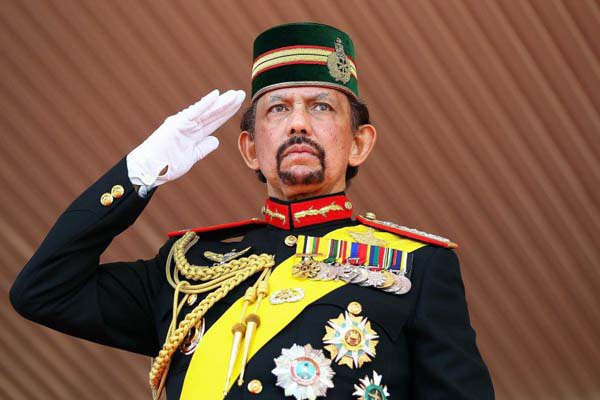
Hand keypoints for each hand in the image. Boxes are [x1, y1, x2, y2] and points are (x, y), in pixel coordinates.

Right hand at [127, 89, 245, 190]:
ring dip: (221, 102)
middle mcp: (190, 125)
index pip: (214, 121)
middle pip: (213, 113)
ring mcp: (184, 123)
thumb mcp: (192, 156)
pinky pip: (194, 113)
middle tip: (242, 93)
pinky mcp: (177, 125)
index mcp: (194, 132)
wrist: (149, 170)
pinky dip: (205, 104)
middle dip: (228, 104)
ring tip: (235, 94)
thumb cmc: (167, 164)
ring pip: (207, 111)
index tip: (239, 104)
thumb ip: (204, 147)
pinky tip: (216, 95)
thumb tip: (216, 140)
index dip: (227, 112)